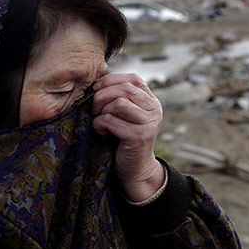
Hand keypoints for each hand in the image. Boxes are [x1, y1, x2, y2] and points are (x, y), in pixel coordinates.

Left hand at [92, 73, 164, 201]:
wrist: (135, 168)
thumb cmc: (125, 139)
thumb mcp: (126, 115)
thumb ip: (120, 98)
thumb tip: (97, 82)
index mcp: (151, 101)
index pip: (134, 79)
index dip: (112, 80)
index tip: (97, 88)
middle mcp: (154, 110)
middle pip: (125, 89)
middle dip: (102, 96)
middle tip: (94, 108)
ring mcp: (148, 123)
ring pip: (118, 103)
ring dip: (101, 111)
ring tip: (99, 121)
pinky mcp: (139, 137)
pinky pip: (111, 121)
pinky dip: (100, 125)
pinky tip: (102, 132)